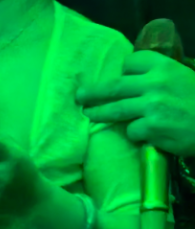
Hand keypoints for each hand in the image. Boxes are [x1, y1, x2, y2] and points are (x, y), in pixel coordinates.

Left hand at [76, 50, 194, 157]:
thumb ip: (158, 78)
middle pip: (114, 86)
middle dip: (93, 92)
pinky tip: (145, 135)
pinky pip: (131, 130)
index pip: (131, 62)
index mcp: (163, 67)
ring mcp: (151, 106)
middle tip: (79, 96)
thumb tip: (131, 83)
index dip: (122, 72)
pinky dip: (134, 134)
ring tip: (88, 114)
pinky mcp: (151, 128)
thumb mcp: (181, 78)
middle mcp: (154, 84)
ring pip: (115, 110)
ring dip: (98, 113)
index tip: (118, 78)